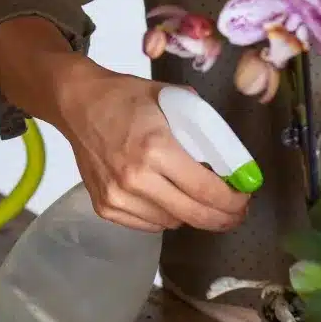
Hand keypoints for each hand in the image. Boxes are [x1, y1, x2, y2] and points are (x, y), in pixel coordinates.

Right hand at [55, 70, 251, 233]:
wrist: (77, 103)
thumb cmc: (125, 97)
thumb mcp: (172, 99)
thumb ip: (203, 125)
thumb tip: (231, 154)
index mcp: (156, 148)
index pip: (205, 189)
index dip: (232, 201)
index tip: (244, 199)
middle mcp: (135, 178)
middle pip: (193, 214)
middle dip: (222, 217)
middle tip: (234, 213)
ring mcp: (117, 196)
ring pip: (172, 223)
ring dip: (191, 214)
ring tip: (199, 200)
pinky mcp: (104, 207)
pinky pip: (148, 224)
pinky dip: (164, 216)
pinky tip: (169, 199)